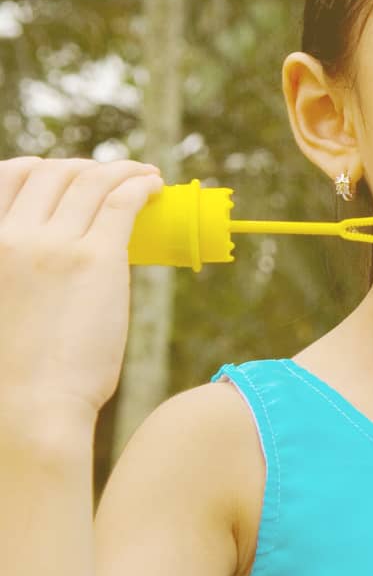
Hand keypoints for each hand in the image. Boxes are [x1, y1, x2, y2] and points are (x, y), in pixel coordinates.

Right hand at [0, 157, 165, 433]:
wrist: (27, 408)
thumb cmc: (8, 373)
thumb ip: (10, 269)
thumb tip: (37, 266)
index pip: (7, 176)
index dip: (39, 168)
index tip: (62, 176)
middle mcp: (9, 233)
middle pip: (52, 173)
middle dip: (84, 167)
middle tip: (109, 177)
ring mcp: (54, 243)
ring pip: (91, 180)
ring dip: (120, 169)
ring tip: (143, 175)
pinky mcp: (99, 258)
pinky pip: (122, 201)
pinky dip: (140, 184)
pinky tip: (154, 187)